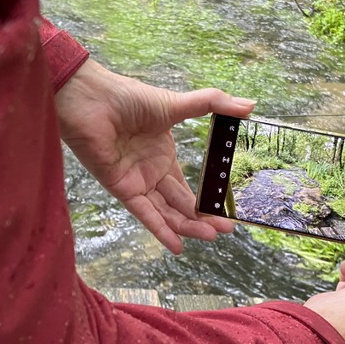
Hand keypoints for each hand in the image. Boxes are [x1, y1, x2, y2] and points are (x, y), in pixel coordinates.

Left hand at [56, 58, 255, 253]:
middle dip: (202, 219)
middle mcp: (150, 173)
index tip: (227, 214)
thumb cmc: (128, 97)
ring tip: (211, 237)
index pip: (187, 187)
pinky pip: (144, 213)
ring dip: (186, 226)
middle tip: (226, 231)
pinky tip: (178, 246)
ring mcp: (136, 182)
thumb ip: (213, 104)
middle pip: (179, 204)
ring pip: (165, 212)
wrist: (93, 99)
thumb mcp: (177, 104)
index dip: (206, 202)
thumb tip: (251, 104)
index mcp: (163, 156)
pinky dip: (160, 230)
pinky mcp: (121, 188)